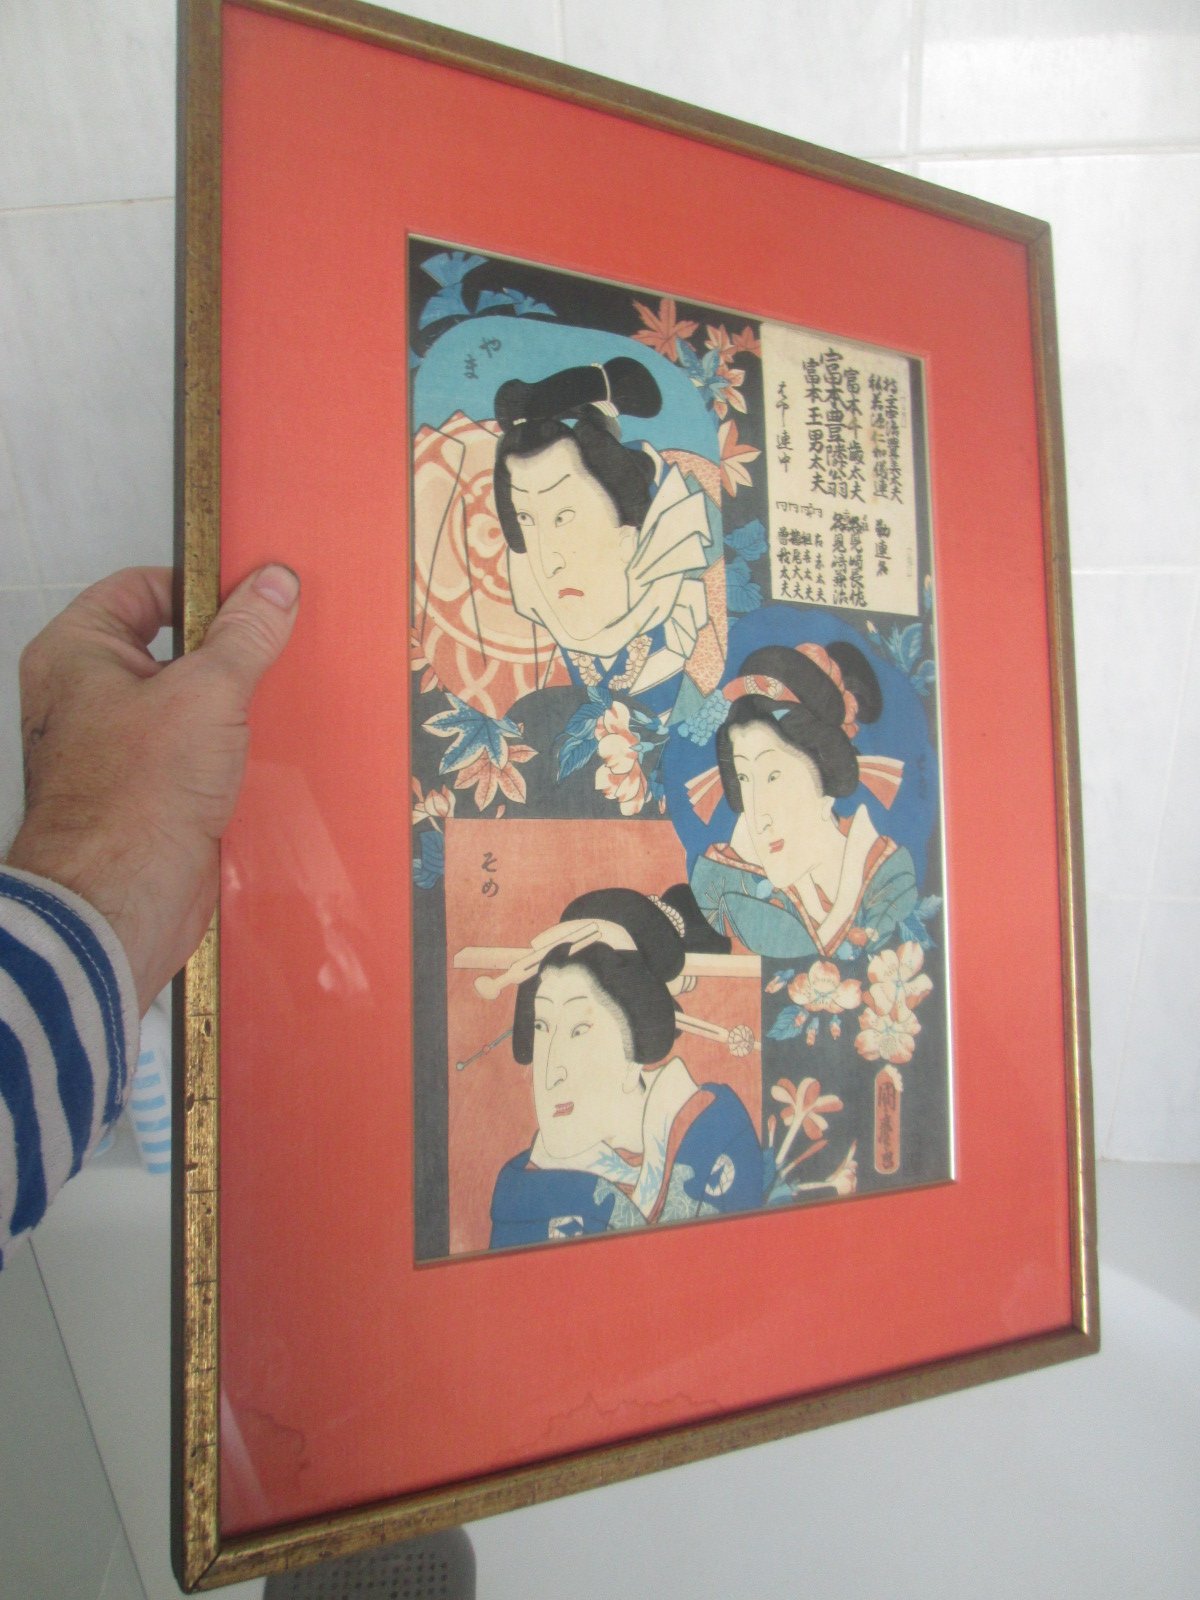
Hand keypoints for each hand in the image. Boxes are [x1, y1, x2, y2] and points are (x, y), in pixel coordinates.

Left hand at [6, 565, 299, 1011]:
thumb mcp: (207, 692)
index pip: (138, 589)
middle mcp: (85, 697)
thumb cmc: (135, 796)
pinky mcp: (145, 794)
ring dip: (229, 707)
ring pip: (182, 705)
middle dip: (223, 652)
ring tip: (273, 703)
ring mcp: (113, 749)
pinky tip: (264, 753)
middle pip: (165, 648)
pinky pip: (191, 754)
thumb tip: (273, 585)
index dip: (196, 587)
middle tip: (272, 651)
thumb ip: (244, 634)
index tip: (252, 598)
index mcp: (76, 654)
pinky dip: (226, 752)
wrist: (121, 902)